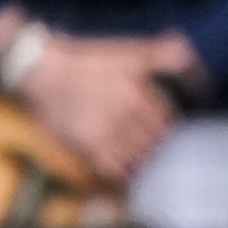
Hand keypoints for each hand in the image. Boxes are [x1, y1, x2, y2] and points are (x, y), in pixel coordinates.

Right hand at [13, 33, 177, 184]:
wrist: (39, 71)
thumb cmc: (83, 60)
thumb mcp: (125, 51)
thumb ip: (161, 53)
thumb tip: (189, 55)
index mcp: (138, 96)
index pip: (164, 118)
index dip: (164, 121)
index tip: (161, 123)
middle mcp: (125, 118)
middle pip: (153, 140)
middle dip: (155, 142)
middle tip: (153, 143)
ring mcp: (106, 135)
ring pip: (137, 156)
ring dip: (142, 158)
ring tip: (140, 158)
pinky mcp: (86, 147)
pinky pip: (112, 170)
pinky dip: (122, 175)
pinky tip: (124, 174)